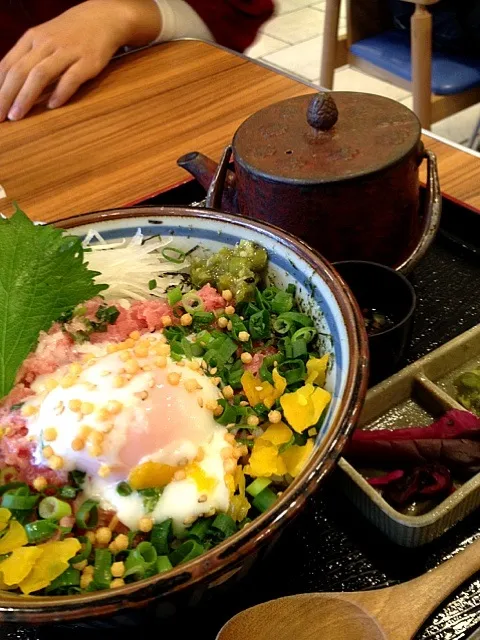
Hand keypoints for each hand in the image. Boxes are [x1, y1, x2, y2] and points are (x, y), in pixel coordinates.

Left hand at [0, 0, 160, 120]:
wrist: (102, 18)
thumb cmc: (70, 33)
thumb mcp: (44, 39)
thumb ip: (29, 59)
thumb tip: (10, 84)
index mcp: (31, 38)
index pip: (8, 64)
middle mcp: (45, 44)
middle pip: (20, 71)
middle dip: (6, 95)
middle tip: (0, 117)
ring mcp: (67, 52)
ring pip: (40, 74)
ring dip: (26, 97)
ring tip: (17, 116)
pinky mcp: (87, 61)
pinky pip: (71, 78)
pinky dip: (60, 92)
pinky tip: (52, 106)